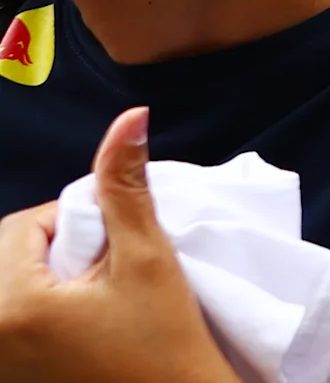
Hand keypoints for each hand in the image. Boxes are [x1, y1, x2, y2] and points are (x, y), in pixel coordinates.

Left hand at [0, 109, 241, 382]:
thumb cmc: (165, 346)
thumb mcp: (147, 260)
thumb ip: (124, 189)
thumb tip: (129, 120)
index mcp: (8, 306)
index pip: (22, 227)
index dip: (75, 224)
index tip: (115, 248)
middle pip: (10, 258)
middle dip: (58, 253)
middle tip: (108, 273)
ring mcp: (0, 362)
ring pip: (10, 289)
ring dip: (47, 283)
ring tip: (96, 302)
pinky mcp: (13, 374)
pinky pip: (13, 326)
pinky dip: (40, 316)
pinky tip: (81, 331)